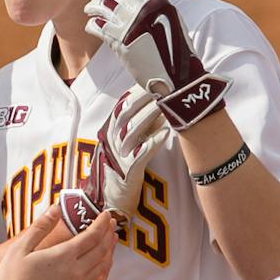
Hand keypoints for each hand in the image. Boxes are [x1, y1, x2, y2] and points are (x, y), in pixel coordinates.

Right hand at [0, 203, 115, 279]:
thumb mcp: (20, 250)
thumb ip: (40, 227)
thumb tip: (55, 209)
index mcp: (63, 256)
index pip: (92, 235)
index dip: (101, 223)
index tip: (105, 214)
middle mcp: (76, 271)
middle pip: (102, 249)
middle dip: (108, 233)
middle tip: (110, 223)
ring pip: (103, 266)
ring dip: (110, 251)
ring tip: (111, 241)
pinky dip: (106, 272)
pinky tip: (104, 269)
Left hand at [83, 0, 228, 129]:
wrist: (176, 78)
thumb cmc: (176, 50)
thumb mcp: (172, 20)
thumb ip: (155, 6)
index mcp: (160, 2)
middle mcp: (144, 10)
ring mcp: (130, 26)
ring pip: (102, 5)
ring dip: (93, 6)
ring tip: (90, 8)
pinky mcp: (119, 43)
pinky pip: (97, 26)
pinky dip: (92, 23)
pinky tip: (92, 25)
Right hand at [94, 85, 168, 218]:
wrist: (113, 198)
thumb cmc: (127, 164)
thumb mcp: (131, 139)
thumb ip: (142, 122)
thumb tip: (161, 102)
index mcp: (111, 129)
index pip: (123, 105)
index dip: (138, 92)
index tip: (155, 81)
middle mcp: (112, 139)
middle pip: (127, 114)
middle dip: (146, 100)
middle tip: (165, 89)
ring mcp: (119, 154)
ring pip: (132, 130)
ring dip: (151, 116)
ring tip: (168, 106)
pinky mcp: (128, 170)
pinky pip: (140, 153)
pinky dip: (153, 141)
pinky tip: (166, 132)